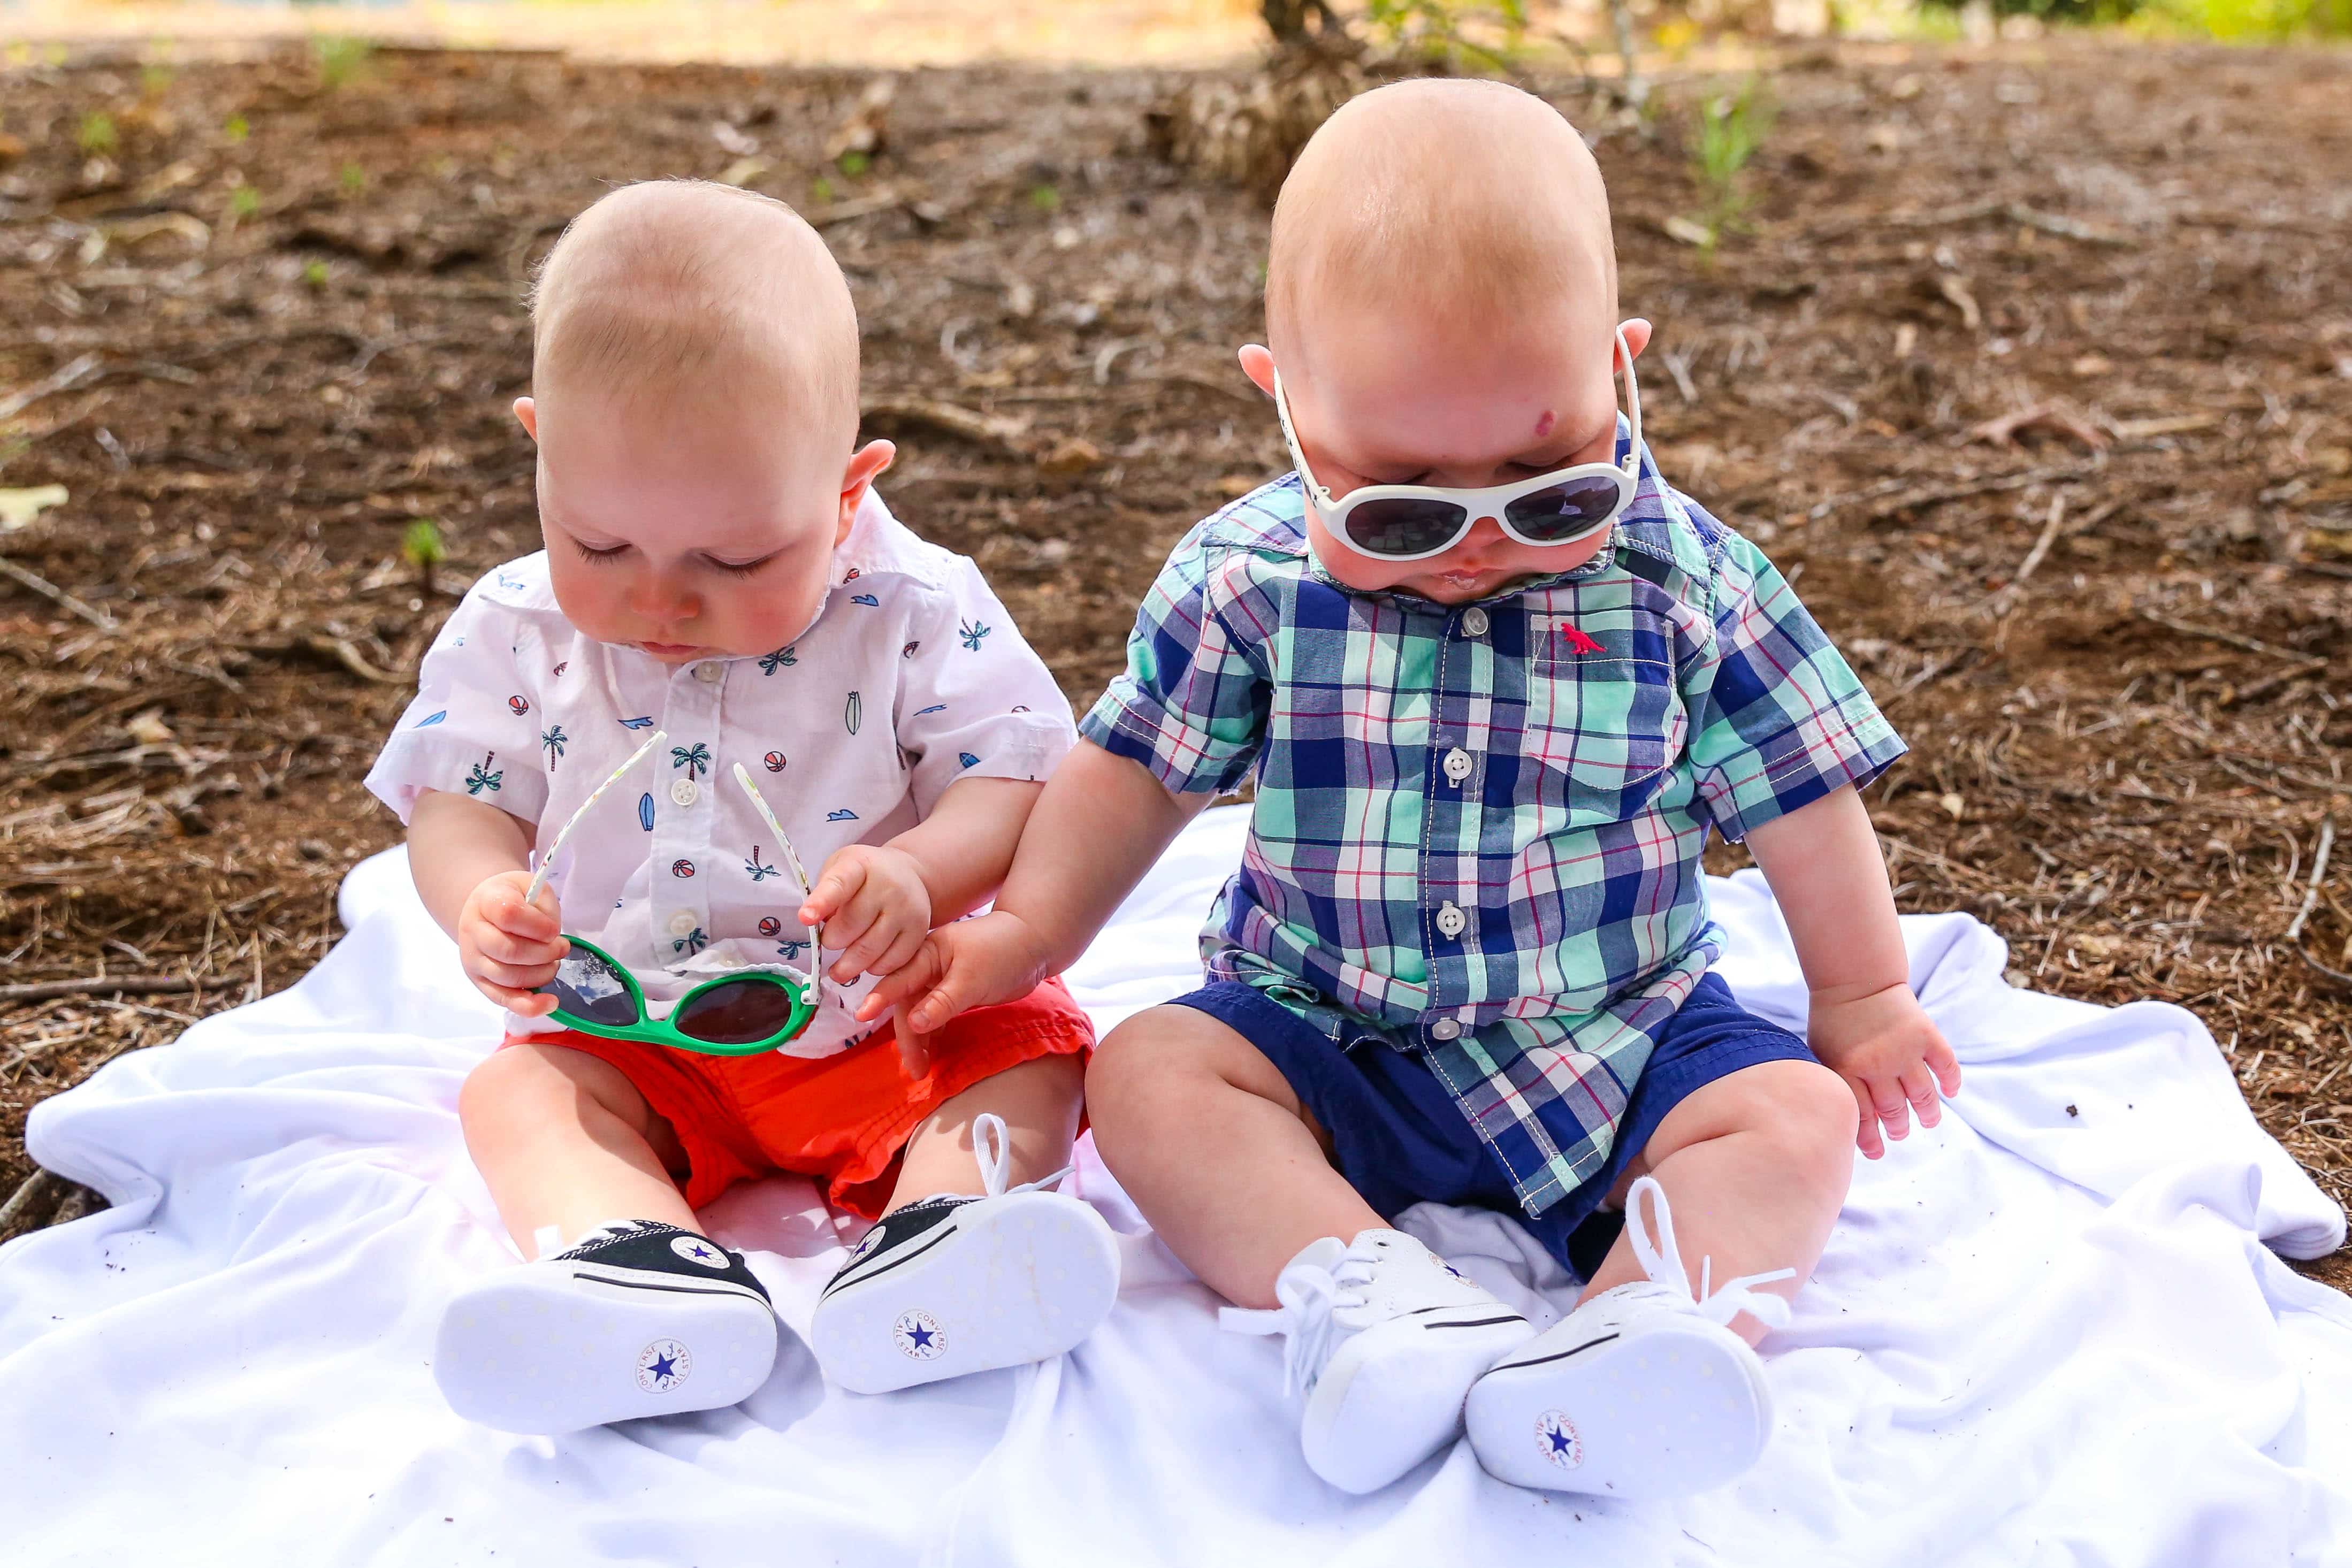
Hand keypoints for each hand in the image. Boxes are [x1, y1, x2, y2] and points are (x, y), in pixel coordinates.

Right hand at [458, 870, 565, 1017]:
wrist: (485, 911)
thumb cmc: (514, 898)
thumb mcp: (532, 888)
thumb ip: (544, 907)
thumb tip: (551, 937)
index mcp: (486, 902)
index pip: (509, 915)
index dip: (539, 926)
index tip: (555, 930)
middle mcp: (473, 932)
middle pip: (509, 951)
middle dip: (545, 953)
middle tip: (562, 947)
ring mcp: (474, 960)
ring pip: (509, 977)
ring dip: (542, 974)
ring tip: (554, 963)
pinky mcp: (480, 982)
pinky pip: (503, 999)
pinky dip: (528, 1006)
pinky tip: (550, 1003)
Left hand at [801, 845, 932, 989]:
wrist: (908, 873)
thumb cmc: (864, 875)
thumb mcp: (839, 869)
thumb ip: (825, 894)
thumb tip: (817, 926)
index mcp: (860, 866)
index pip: (838, 885)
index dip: (821, 902)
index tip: (805, 918)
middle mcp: (888, 885)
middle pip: (850, 926)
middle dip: (832, 940)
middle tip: (830, 941)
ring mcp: (907, 909)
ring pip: (869, 950)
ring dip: (849, 965)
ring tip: (839, 970)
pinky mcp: (919, 931)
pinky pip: (891, 961)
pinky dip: (874, 968)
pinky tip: (867, 964)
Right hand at [858, 912, 1054, 1076]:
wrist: (1035, 943)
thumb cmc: (1003, 952)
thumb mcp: (972, 978)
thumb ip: (942, 1002)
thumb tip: (913, 1024)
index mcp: (926, 953)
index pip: (898, 981)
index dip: (879, 1000)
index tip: (861, 1017)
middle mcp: (928, 967)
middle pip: (908, 1005)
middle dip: (908, 1037)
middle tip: (915, 1069)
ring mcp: (941, 980)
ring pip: (921, 1014)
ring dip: (920, 1040)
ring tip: (921, 1070)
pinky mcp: (954, 993)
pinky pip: (937, 1016)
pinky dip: (934, 1035)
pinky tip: (932, 1054)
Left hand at [1806, 981, 1961, 1159]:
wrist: (1855, 980)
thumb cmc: (1834, 1022)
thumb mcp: (1822, 1054)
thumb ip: (1835, 1085)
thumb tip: (1844, 1124)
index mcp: (1846, 1070)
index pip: (1863, 1117)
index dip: (1871, 1140)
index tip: (1877, 1153)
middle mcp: (1877, 1064)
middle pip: (1894, 1110)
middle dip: (1898, 1128)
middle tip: (1900, 1132)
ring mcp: (1904, 1050)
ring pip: (1923, 1095)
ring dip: (1927, 1113)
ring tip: (1927, 1120)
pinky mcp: (1926, 1036)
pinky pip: (1946, 1067)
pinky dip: (1951, 1082)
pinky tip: (1949, 1092)